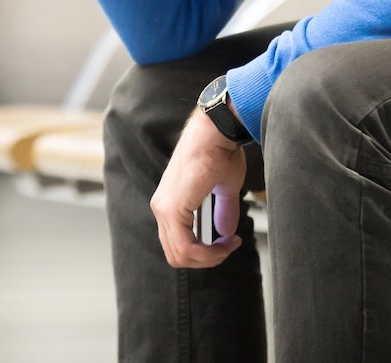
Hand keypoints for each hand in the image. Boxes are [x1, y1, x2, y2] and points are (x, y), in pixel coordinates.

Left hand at [151, 109, 247, 268]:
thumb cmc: (219, 150)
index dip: (204, 251)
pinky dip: (208, 253)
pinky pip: (186, 247)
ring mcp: (164, 208)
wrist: (216, 132)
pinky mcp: (173, 208)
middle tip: (229, 247)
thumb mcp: (223, 188)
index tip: (229, 242)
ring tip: (229, 245)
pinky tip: (225, 243)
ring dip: (209, 257)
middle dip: (207, 258)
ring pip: (180, 255)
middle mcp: (161, 207)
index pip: (178, 243)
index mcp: (169, 201)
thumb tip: (226, 232)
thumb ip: (222, 211)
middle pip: (177, 254)